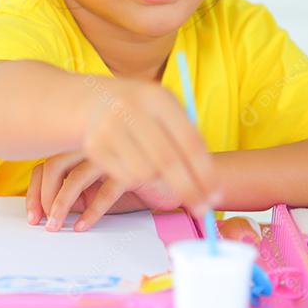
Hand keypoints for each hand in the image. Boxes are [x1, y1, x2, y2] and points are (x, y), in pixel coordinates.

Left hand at [26, 151, 195, 231]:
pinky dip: (91, 211)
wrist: (180, 175)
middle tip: (43, 223)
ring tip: (57, 227)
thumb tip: (48, 212)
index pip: (46, 163)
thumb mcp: (99, 185)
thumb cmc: (133, 179)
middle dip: (43, 197)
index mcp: (81, 146)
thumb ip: (78, 188)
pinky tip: (84, 226)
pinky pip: (105, 191)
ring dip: (61, 205)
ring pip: (75, 178)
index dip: (35, 190)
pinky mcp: (132, 169)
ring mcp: (111, 154)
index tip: (34, 216)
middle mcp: (92, 146)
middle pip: (53, 166)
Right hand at [76, 75, 217, 216]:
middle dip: (189, 190)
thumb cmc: (140, 111)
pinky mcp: (94, 146)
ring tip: (162, 177)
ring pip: (146, 173)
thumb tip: (211, 185)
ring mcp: (109, 127)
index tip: (215, 196)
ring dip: (160, 183)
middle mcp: (131, 108)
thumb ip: (187, 138)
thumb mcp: (164, 109)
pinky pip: (126, 177)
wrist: (91, 101)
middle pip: (168, 161)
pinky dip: (137, 180)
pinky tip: (136, 167)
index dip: (205, 172)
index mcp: (157, 96)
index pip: (189, 141)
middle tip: (202, 210)